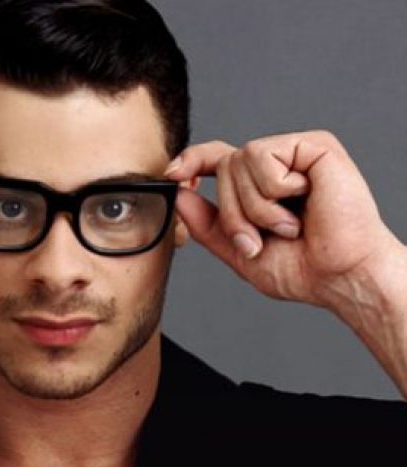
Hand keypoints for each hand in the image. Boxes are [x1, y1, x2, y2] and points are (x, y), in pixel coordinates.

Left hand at [166, 130, 403, 307]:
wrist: (338, 277)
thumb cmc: (300, 268)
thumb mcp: (238, 252)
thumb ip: (207, 224)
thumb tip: (180, 196)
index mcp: (259, 187)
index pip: (217, 160)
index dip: (192, 161)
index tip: (172, 176)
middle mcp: (276, 165)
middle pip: (222, 166)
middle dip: (233, 214)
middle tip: (260, 240)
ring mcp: (293, 153)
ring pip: (237, 162)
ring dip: (255, 208)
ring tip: (288, 226)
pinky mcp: (312, 145)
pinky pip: (262, 155)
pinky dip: (274, 190)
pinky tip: (304, 201)